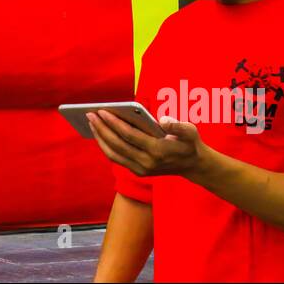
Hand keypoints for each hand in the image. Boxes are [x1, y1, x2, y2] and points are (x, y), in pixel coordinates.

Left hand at [89, 110, 210, 179]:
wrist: (193, 165)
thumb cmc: (190, 143)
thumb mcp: (190, 131)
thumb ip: (178, 125)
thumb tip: (162, 120)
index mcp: (158, 150)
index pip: (129, 135)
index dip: (114, 123)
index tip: (102, 111)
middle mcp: (147, 162)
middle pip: (117, 145)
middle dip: (102, 129)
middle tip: (90, 114)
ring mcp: (141, 169)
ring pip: (113, 154)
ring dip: (100, 138)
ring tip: (91, 122)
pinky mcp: (137, 171)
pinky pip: (117, 158)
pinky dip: (106, 146)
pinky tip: (100, 133)